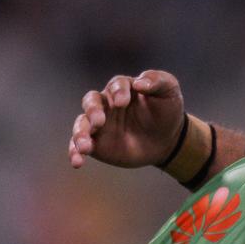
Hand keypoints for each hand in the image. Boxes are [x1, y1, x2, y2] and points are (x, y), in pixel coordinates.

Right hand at [69, 70, 185, 168]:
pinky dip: (75, 152)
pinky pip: (79, 145)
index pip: (116, 85)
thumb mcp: (169, 91)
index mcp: (123, 88)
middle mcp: (106, 104)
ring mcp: (98, 124)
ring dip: (80, 133)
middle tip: (99, 121)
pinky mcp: (96, 142)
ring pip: (81, 123)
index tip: (122, 102)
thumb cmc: (167, 111)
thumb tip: (140, 83)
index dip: (118, 92)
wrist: (167, 140)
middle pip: (92, 101)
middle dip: (93, 110)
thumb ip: (157, 81)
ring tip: (84, 147)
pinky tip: (77, 162)